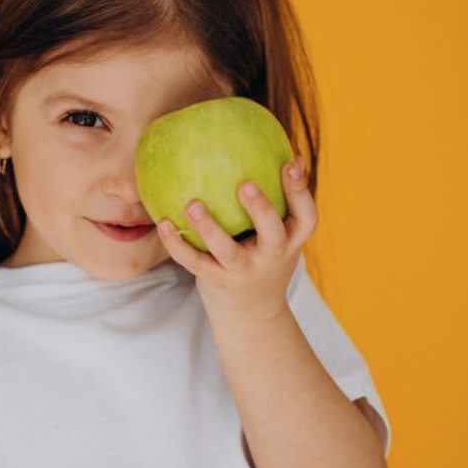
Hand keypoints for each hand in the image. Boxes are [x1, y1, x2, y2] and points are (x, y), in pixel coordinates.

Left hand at [156, 156, 316, 323]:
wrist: (251, 316)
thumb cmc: (263, 260)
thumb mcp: (279, 237)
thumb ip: (278, 203)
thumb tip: (279, 151)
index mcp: (290, 241)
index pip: (306, 217)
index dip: (300, 191)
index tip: (290, 163)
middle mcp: (271, 257)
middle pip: (272, 233)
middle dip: (261, 209)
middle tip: (245, 184)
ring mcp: (243, 271)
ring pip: (227, 251)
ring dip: (209, 228)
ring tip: (192, 205)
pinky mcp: (216, 282)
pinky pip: (194, 262)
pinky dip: (177, 243)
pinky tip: (161, 222)